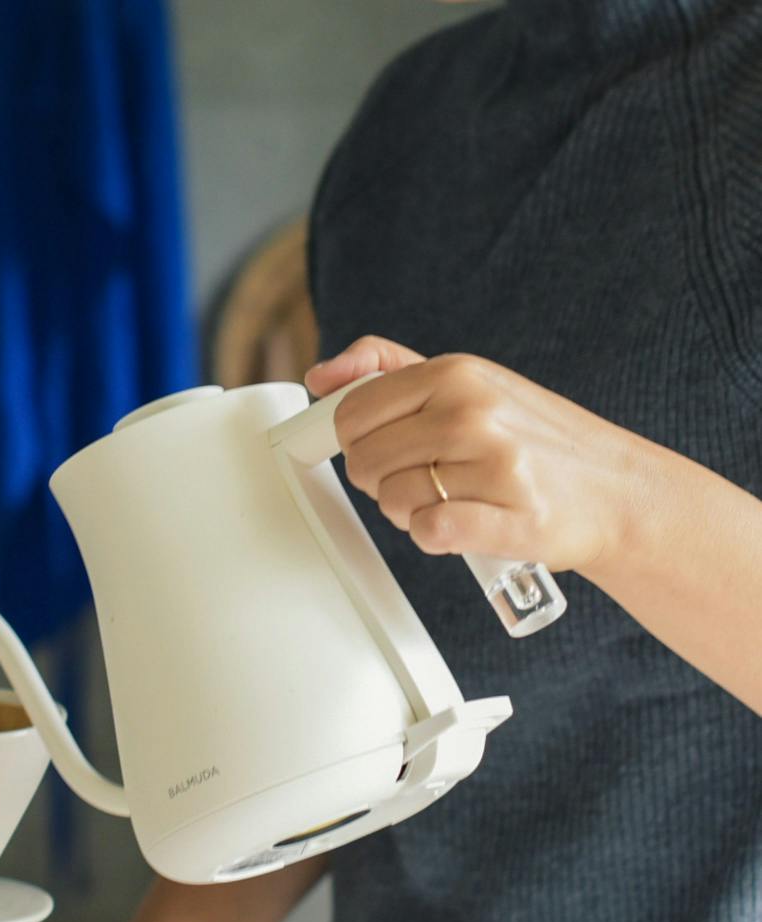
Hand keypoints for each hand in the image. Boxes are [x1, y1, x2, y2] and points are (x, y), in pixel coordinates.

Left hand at [305, 335, 647, 575]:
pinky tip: (459, 524)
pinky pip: (430, 531)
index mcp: (455, 373)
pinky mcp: (513, 519)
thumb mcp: (467, 381)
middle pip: (365, 461)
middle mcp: (473, 412)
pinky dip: (434, 535)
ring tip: (451, 500)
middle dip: (383, 481)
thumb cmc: (533, 439)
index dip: (357, 441)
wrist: (618, 491)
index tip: (383, 450)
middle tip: (424, 480)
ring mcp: (496, 464)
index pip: (352, 413)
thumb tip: (320, 375)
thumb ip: (386, 367)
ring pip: (394, 501)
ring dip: (410, 512)